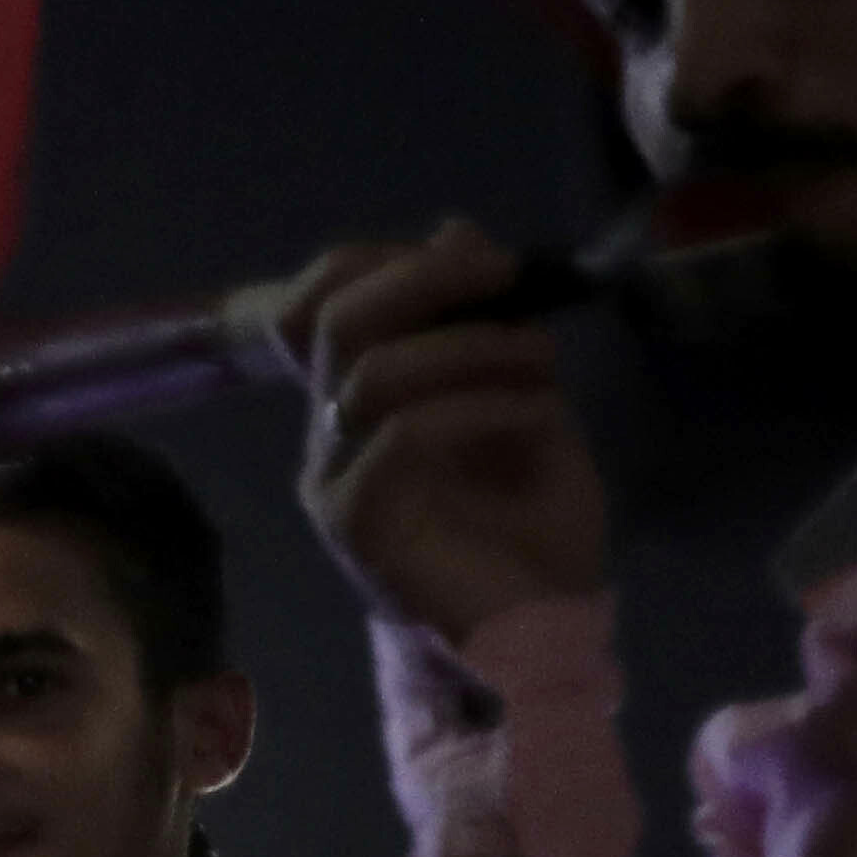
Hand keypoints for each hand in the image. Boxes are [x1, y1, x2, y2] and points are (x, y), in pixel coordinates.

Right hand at [275, 224, 608, 641]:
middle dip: (423, 280)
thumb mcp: (521, 393)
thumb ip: (484, 323)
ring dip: (472, 350)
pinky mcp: (358, 524)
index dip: (378, 262)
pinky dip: (477, 409)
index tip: (475, 259)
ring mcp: (335, 482)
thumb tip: (455, 230)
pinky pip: (398, 437)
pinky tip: (534, 415)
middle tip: (502, 276)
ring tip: (540, 365)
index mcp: (358, 404)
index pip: (313, 306)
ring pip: (371, 374)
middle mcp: (330, 437)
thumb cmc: (532, 523)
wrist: (543, 627)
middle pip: (332, 322)